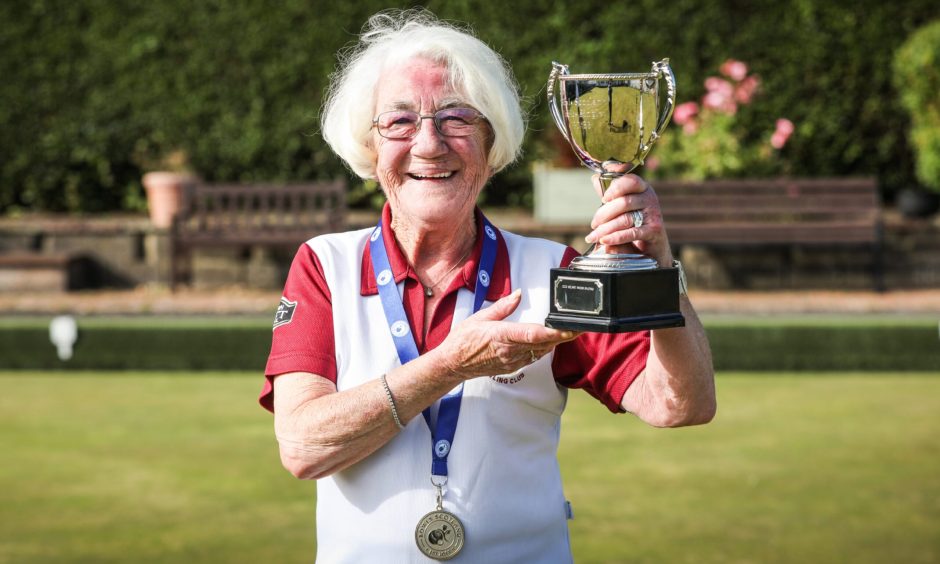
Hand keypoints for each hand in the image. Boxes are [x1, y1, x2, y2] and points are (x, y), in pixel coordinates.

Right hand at [435, 289, 579, 378]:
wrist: (453, 364)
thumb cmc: (464, 339)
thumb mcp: (480, 317)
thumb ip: (503, 306)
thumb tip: (518, 293)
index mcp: (502, 336)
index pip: (533, 335)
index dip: (554, 333)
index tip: (569, 328)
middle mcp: (510, 351)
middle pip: (544, 343)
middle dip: (564, 335)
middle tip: (581, 325)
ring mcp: (512, 361)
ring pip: (542, 351)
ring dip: (557, 342)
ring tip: (572, 330)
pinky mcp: (513, 367)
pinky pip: (534, 357)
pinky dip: (545, 348)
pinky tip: (551, 341)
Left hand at [585, 173, 672, 266]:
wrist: (652, 246)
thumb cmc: (635, 222)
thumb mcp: (622, 206)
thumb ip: (611, 193)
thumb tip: (595, 178)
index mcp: (642, 188)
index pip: (630, 181)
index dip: (616, 188)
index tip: (604, 198)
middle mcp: (650, 198)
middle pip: (624, 202)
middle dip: (604, 214)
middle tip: (594, 224)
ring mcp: (653, 214)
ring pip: (625, 219)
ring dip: (606, 228)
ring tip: (594, 236)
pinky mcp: (654, 231)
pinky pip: (632, 233)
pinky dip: (615, 237)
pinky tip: (604, 240)